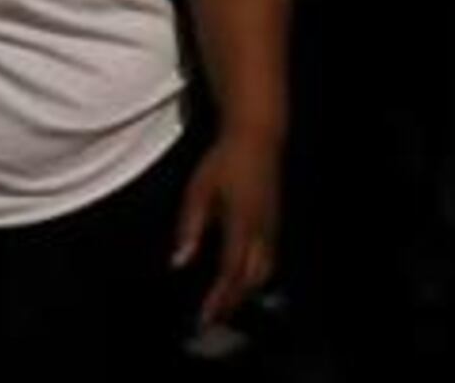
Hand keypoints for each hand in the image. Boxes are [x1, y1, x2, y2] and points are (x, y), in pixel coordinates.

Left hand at [172, 127, 282, 331]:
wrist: (259, 136)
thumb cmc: (225, 161)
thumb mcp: (199, 191)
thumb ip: (190, 228)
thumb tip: (179, 262)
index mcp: (241, 223)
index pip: (230, 270)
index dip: (219, 298)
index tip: (205, 318)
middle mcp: (261, 229)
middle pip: (251, 277)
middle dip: (233, 301)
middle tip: (213, 319)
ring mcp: (272, 224)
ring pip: (265, 270)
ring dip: (246, 291)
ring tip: (228, 305)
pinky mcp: (275, 219)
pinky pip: (270, 257)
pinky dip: (256, 275)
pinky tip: (244, 278)